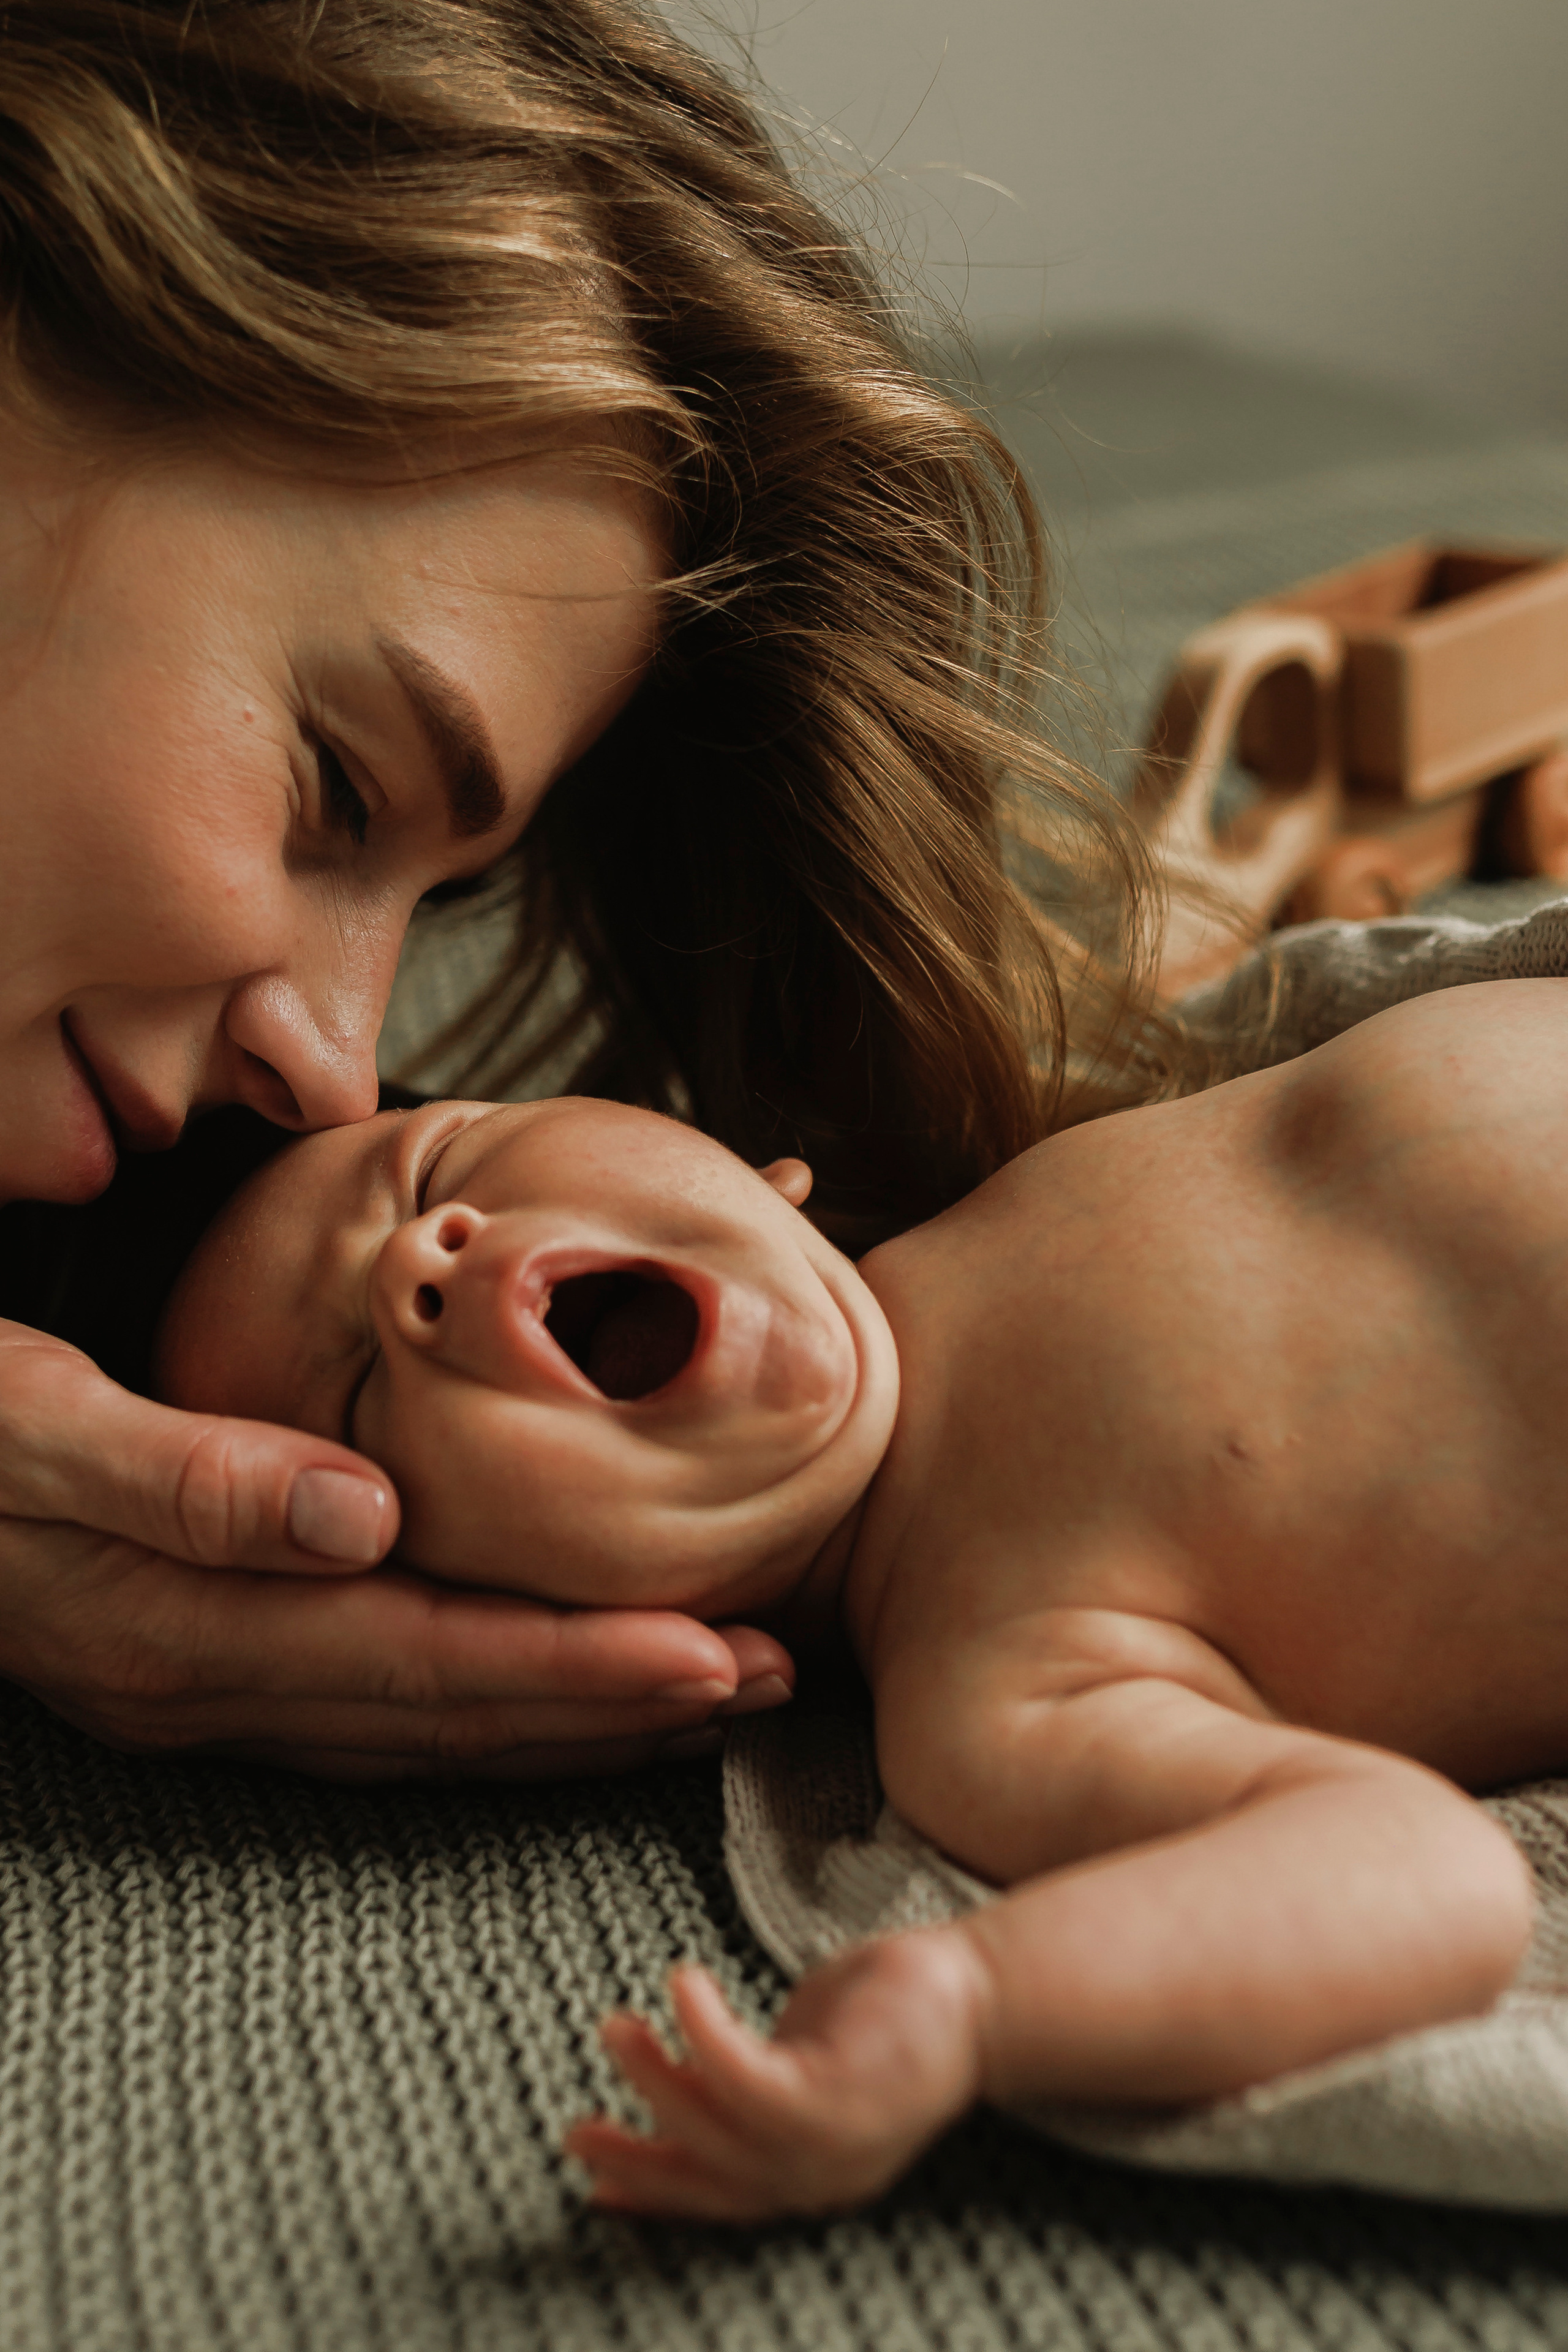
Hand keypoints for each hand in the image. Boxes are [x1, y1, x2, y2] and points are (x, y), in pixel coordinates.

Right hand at [0, 1323, 791, 1777]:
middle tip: (771, 1676)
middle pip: (450, 1716)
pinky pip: (390, 1707)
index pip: (418, 1660)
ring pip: (433, 1730)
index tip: (709, 1649)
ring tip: (717, 1689)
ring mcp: (214, 1691)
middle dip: (618, 1704)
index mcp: (180, 1628)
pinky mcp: (220, 1663)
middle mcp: (210, 1685)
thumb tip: (357, 1513)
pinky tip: (573, 1681)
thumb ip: (183, 1476)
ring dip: (579, 1715)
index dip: (571, 1665)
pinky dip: (499, 1702)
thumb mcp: (27, 1422)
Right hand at [567, 1930, 985, 2222]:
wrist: (985, 1995)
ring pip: (716, 2127)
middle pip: (707, 2179)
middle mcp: (821, 2175)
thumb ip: (759, 2077)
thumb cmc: (897, 2014)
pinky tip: (679, 1986)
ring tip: (615, 2027)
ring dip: (655, 2078)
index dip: (653, 2193)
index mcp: (811, 2171)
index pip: (719, 2197)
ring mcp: (831, 2142)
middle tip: (574, 2132)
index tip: (593, 2190)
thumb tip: (695, 2071)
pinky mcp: (837, 2092)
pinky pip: (746, 2077)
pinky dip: (702, 2035)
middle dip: (635, 2160)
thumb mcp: (813, 2054)